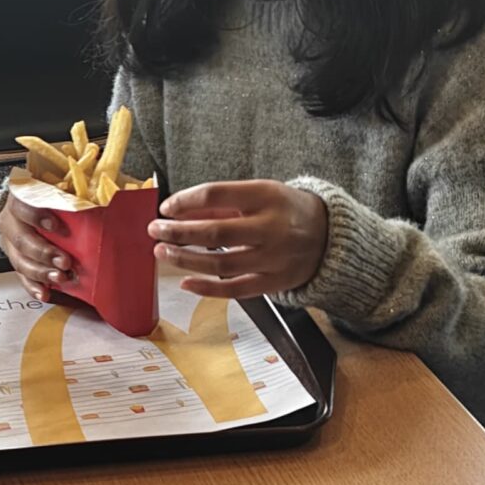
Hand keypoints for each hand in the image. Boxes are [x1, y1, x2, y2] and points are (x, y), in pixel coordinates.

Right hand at [0, 192, 71, 298]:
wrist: (26, 206)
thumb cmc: (45, 198)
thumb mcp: (56, 191)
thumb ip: (70, 195)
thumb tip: (100, 200)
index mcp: (19, 200)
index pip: (22, 206)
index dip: (37, 216)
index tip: (56, 226)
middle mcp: (11, 221)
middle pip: (21, 239)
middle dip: (44, 253)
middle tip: (64, 261)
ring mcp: (10, 243)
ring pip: (20, 261)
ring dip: (41, 272)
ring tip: (60, 277)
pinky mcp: (16, 259)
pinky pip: (21, 276)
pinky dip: (33, 287)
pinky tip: (44, 293)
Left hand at [151, 179, 328, 300]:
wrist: (330, 237)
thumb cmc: (285, 210)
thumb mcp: (261, 194)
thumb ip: (223, 203)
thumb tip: (178, 212)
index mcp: (267, 196)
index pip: (216, 194)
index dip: (185, 201)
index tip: (165, 208)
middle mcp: (272, 227)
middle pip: (215, 232)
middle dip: (179, 232)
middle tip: (155, 230)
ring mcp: (274, 258)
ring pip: (221, 264)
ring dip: (186, 260)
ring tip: (162, 252)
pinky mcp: (274, 283)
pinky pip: (235, 290)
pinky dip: (207, 289)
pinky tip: (185, 282)